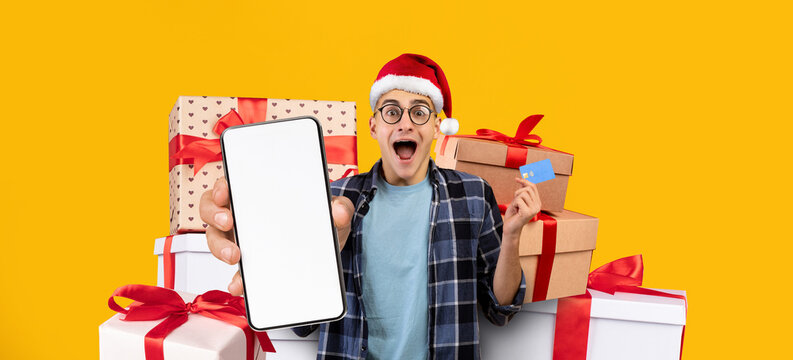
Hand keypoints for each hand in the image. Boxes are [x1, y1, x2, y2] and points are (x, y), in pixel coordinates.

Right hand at [200, 177, 354, 295]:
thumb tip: (338, 211)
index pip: (229, 184)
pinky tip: (240, 285)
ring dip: (220, 247)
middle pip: (213, 210)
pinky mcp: (250, 266)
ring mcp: (242, 240)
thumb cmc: (323, 223)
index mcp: (259, 196)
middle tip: (229, 222)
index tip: (225, 191)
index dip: (221, 186)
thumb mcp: (335, 213)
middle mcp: (244, 216)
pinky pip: (236, 273)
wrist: (329, 252)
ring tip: (235, 256)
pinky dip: (236, 279)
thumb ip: (340, 208)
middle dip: (215, 215)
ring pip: (216, 240)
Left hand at [502, 178, 541, 240]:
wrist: (510, 228)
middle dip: (518, 192)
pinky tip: (515, 211)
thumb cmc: (513, 215)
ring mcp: (534, 209)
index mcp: (537, 203)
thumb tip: (523, 180)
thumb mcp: (517, 200)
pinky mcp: (528, 212)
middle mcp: (538, 206)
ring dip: (516, 199)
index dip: (525, 181)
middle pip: (528, 188)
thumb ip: (521, 191)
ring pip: (523, 193)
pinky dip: (514, 204)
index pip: (533, 187)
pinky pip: (519, 200)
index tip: (516, 179)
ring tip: (516, 207)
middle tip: (515, 202)